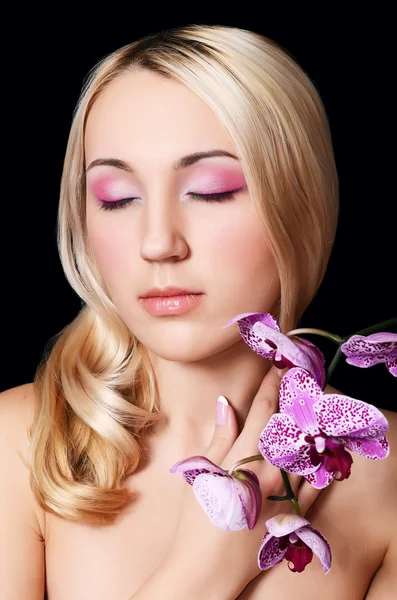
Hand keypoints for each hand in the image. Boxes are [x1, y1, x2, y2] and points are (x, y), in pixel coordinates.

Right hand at [164, 365, 320, 597]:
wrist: (206, 568)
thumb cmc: (196, 519)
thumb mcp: (202, 472)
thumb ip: (219, 437)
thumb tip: (225, 403)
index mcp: (244, 458)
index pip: (263, 410)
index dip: (271, 385)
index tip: (276, 368)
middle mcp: (271, 472)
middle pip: (291, 425)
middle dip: (296, 398)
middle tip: (300, 378)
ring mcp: (286, 494)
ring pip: (307, 450)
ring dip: (310, 425)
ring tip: (311, 406)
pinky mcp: (295, 515)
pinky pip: (316, 483)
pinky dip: (319, 463)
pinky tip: (318, 448)